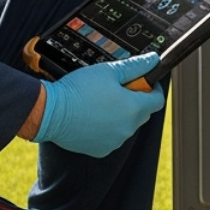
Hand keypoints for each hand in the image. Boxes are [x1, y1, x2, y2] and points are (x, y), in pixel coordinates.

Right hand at [33, 52, 163, 157]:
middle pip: (142, 113)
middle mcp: (128, 128)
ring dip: (120, 115)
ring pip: (126, 125)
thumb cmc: (78, 90)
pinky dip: (106, 128)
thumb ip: (135, 66)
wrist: (52, 112)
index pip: (157, 100)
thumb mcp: (108, 71)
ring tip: (99, 102)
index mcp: (133, 108)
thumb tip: (153, 60)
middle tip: (115, 89)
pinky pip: (111, 137)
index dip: (152, 88)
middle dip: (134, 100)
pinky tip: (91, 116)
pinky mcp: (101, 149)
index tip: (142, 82)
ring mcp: (115, 141)